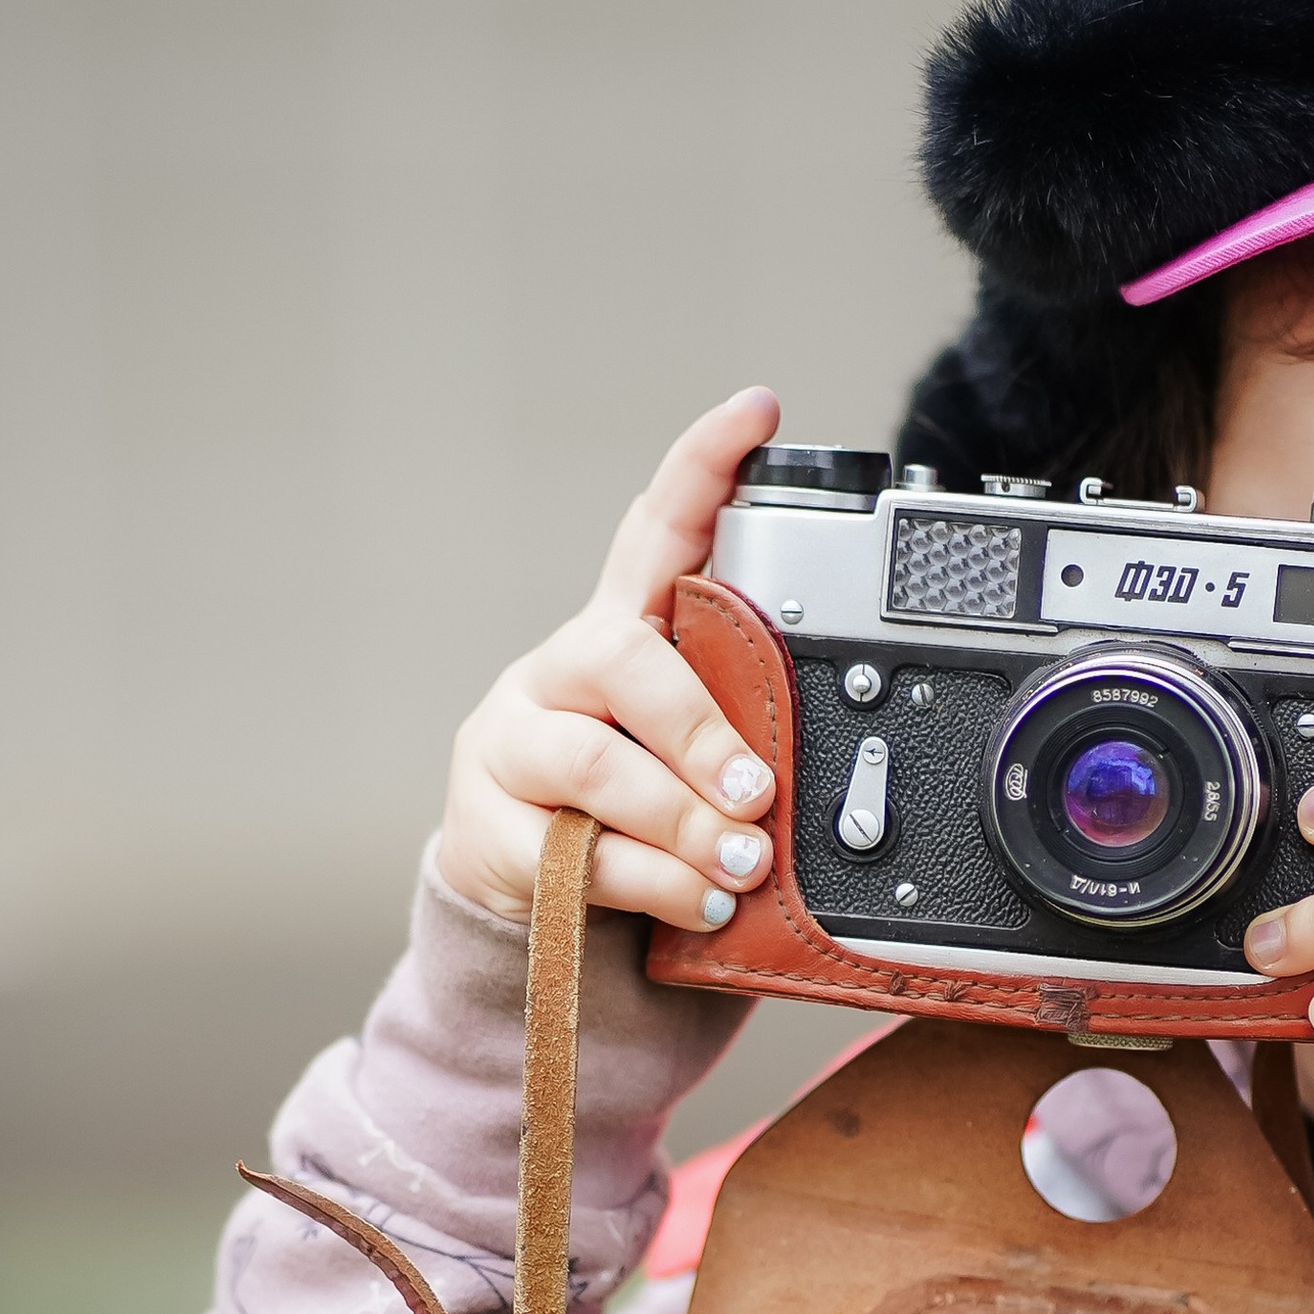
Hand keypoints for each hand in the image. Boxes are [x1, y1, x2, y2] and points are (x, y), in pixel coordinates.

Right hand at [436, 386, 786, 937]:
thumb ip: (736, 729)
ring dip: (686, 822)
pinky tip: (702, 902)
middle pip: (625, 663)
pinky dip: (656, 885)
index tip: (759, 412)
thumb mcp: (681, 757)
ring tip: (742, 862)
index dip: (702, 467)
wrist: (514, 891)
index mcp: (615, 635)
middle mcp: (558, 674)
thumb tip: (826, 753)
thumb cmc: (620, 808)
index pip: (655, 531)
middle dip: (702, 730)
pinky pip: (580, 854)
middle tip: (758, 789)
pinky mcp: (488, 828)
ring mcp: (513, 747)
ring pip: (601, 766)